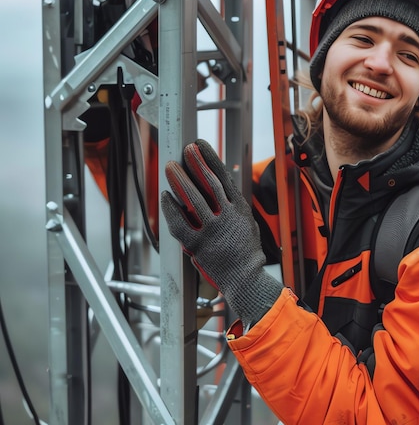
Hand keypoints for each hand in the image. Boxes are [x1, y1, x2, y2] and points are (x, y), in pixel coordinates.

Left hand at [161, 139, 282, 326]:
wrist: (246, 279)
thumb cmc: (247, 252)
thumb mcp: (247, 223)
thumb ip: (233, 206)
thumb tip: (222, 188)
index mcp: (240, 209)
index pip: (223, 177)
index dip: (210, 159)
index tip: (200, 146)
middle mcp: (227, 217)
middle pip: (208, 183)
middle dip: (195, 164)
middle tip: (184, 151)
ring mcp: (212, 231)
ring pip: (193, 199)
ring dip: (180, 180)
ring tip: (171, 167)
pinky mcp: (198, 245)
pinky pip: (180, 224)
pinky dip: (171, 209)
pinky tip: (165, 197)